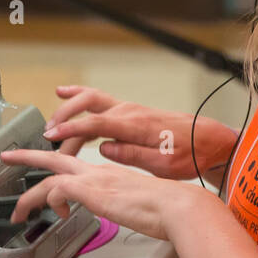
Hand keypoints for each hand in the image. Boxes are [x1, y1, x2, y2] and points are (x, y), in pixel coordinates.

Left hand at [0, 146, 193, 241]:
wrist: (177, 206)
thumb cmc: (165, 208)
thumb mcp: (134, 203)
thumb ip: (120, 203)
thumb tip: (116, 210)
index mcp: (108, 173)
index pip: (74, 164)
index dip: (57, 165)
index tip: (46, 172)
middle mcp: (99, 171)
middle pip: (54, 157)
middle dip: (28, 157)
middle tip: (7, 157)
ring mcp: (95, 179)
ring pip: (51, 175)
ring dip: (30, 194)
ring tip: (18, 210)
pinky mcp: (93, 189)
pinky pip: (60, 189)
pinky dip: (51, 199)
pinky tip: (56, 213)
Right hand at [42, 84, 239, 181]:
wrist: (209, 141)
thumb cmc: (190, 154)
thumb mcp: (164, 164)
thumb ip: (132, 154)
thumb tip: (105, 149)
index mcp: (136, 126)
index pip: (95, 124)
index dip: (70, 131)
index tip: (51, 138)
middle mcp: (130, 112)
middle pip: (88, 106)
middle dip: (64, 118)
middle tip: (48, 136)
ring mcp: (130, 109)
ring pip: (91, 100)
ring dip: (69, 109)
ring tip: (51, 123)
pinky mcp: (130, 112)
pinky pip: (99, 100)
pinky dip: (79, 97)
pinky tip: (65, 94)